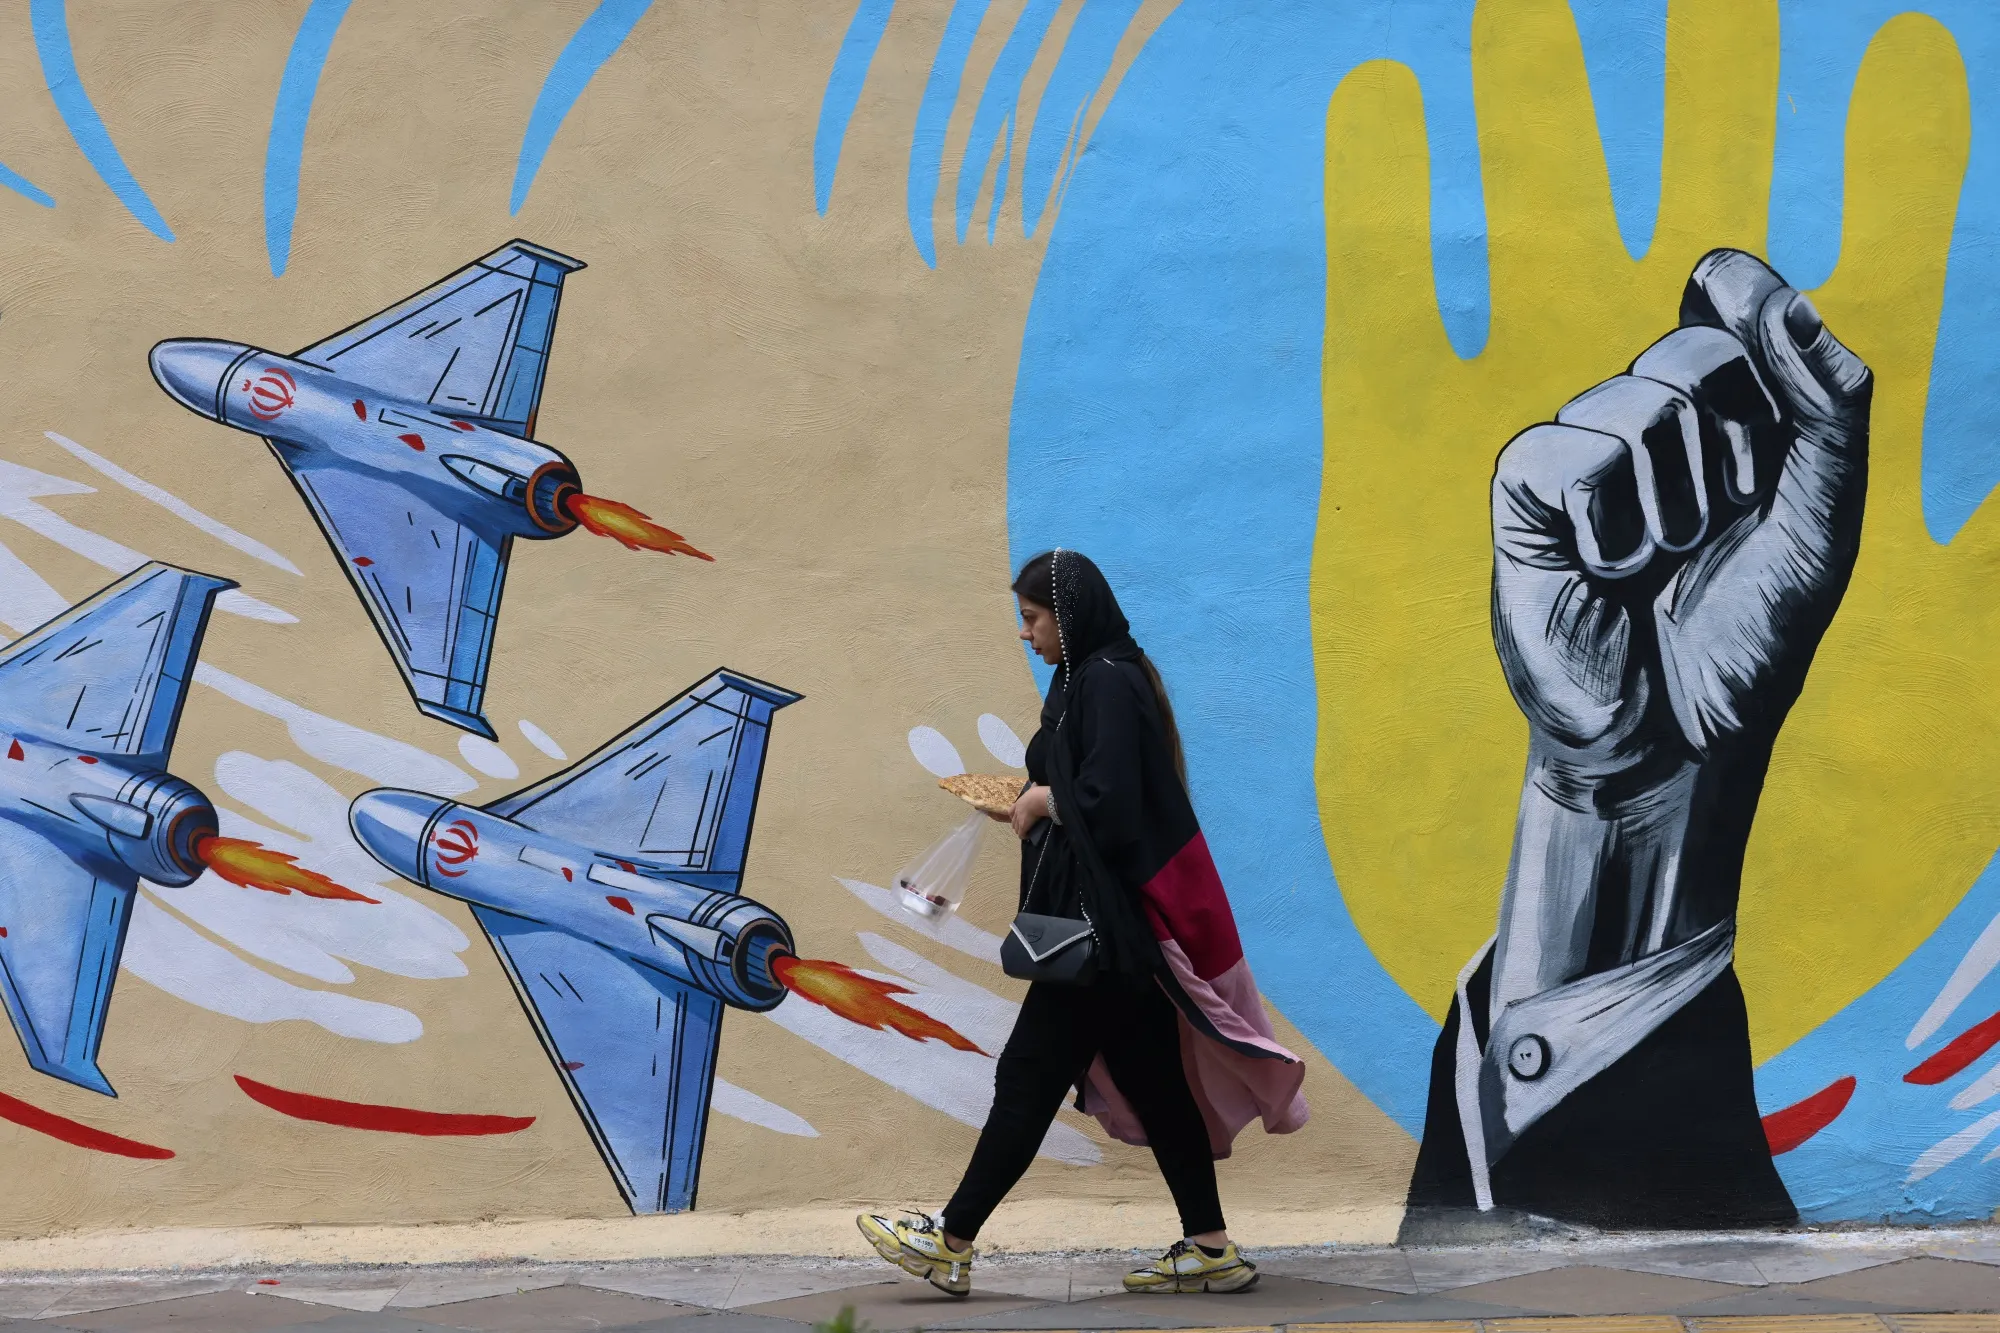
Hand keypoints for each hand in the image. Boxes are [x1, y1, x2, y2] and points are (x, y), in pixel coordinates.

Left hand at [1009, 785, 1050, 839]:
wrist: (1037, 800)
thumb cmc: (1037, 793)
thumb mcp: (1033, 789)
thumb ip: (1033, 788)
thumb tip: (1035, 783)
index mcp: (1018, 803)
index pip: (1011, 811)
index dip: (1013, 816)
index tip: (1017, 817)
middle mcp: (1016, 812)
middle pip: (1013, 821)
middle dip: (1016, 825)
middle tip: (1022, 826)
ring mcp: (1019, 820)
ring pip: (1016, 828)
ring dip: (1020, 830)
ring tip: (1025, 832)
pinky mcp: (1023, 826)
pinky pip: (1021, 834)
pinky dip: (1024, 836)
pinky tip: (1028, 836)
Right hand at [1493, 249, 1869, 767]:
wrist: (1676, 734)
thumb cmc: (1748, 635)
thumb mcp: (1823, 520)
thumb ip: (1828, 409)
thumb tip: (1789, 301)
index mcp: (1726, 410)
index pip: (1733, 301)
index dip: (1753, 315)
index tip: (1774, 383)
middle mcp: (1647, 417)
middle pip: (1695, 349)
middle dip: (1734, 449)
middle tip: (1719, 528)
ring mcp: (1580, 451)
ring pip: (1638, 405)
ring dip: (1676, 508)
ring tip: (1659, 563)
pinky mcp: (1524, 493)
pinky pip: (1572, 456)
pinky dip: (1609, 526)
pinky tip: (1604, 571)